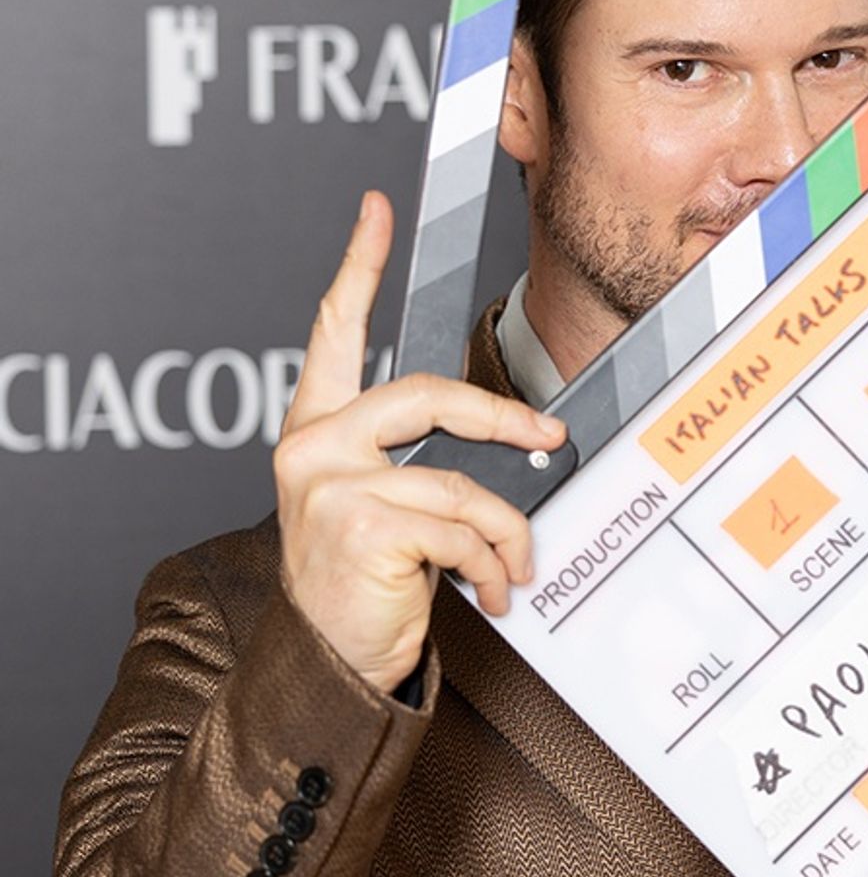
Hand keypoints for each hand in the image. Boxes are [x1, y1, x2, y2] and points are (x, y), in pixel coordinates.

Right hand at [275, 190, 565, 694]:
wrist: (327, 667)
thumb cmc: (362, 581)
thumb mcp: (380, 506)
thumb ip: (418, 458)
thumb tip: (513, 434)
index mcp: (316, 429)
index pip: (335, 330)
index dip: (358, 264)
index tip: (376, 209)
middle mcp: (312, 446)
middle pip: (426, 393)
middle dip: (501, 416)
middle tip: (547, 432)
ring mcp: (329, 484)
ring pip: (460, 479)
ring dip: (505, 529)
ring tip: (511, 565)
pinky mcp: (360, 524)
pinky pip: (463, 527)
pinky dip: (494, 562)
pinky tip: (492, 590)